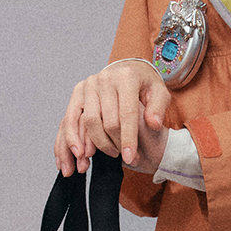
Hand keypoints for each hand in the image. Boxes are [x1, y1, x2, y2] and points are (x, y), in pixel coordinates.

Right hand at [55, 57, 173, 177]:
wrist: (127, 70)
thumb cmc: (145, 85)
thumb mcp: (160, 93)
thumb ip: (158, 108)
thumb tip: (153, 123)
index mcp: (126, 78)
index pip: (126, 113)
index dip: (128, 138)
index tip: (130, 158)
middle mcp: (105, 78)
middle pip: (106, 120)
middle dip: (114, 144)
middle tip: (125, 160)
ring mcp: (89, 85)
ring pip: (87, 121)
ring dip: (92, 145)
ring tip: (99, 161)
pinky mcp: (77, 92)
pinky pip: (70, 118)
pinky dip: (71, 138)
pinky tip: (76, 155)